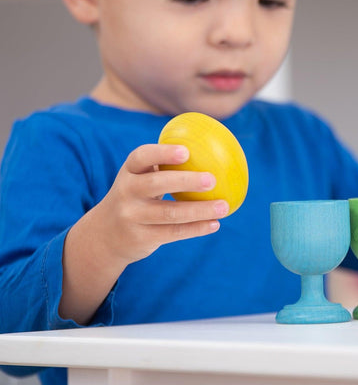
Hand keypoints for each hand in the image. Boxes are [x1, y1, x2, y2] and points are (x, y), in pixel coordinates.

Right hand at [93, 143, 226, 263]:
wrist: (106, 234)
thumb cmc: (137, 195)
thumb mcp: (140, 177)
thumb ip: (164, 164)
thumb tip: (211, 147)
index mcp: (129, 171)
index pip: (141, 157)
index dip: (162, 153)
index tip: (186, 151)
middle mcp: (126, 192)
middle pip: (156, 184)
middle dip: (186, 181)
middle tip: (213, 179)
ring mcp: (132, 216)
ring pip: (169, 213)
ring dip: (200, 210)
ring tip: (224, 206)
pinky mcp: (140, 238)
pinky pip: (173, 233)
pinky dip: (196, 228)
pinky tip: (215, 224)